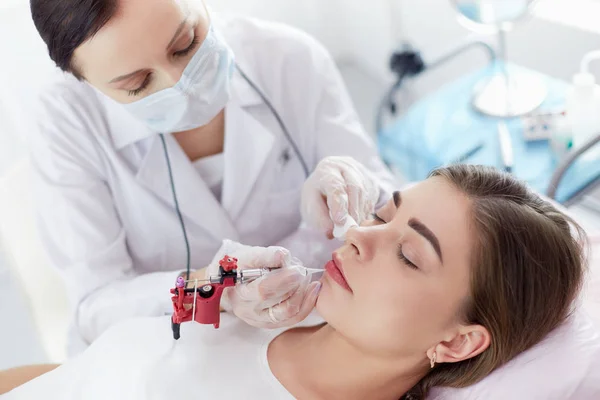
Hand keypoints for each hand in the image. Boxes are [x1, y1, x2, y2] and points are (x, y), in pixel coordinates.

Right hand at [207, 240, 321, 327]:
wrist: (236, 279)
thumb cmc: (242, 265)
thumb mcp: (248, 255)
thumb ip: (265, 255)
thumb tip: (283, 256)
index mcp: (239, 293)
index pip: (263, 291)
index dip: (283, 280)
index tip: (297, 270)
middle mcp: (248, 311)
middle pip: (278, 304)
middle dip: (296, 287)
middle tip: (303, 272)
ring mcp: (260, 320)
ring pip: (289, 313)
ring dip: (304, 295)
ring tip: (308, 279)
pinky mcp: (272, 323)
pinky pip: (294, 318)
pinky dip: (307, 303)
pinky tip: (313, 289)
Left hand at [301, 156, 378, 238]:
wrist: (328, 183)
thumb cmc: (318, 195)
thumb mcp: (311, 205)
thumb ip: (319, 218)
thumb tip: (331, 232)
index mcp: (327, 169)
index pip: (336, 185)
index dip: (339, 204)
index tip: (339, 221)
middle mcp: (346, 166)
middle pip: (354, 188)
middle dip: (352, 210)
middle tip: (349, 229)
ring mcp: (361, 172)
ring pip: (365, 194)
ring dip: (360, 213)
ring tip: (352, 226)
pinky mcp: (372, 180)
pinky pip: (373, 198)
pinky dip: (366, 211)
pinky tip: (358, 218)